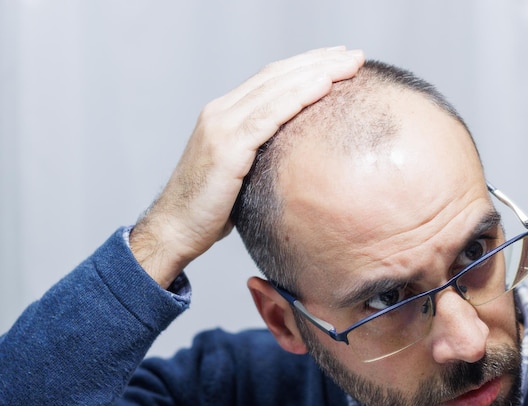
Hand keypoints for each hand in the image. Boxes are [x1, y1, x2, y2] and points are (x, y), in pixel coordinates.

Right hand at [130, 47, 364, 287]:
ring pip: (276, 89)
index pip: (270, 79)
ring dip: (316, 73)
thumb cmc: (208, 208)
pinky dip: (298, 97)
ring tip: (350, 64)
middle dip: (318, 62)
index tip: (337, 61)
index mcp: (223, 114)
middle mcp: (220, 112)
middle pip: (276, 76)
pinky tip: (324, 86)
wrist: (173, 229)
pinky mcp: (226, 148)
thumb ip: (258, 153)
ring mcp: (221, 127)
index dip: (305, 66)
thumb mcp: (236, 171)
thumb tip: (293, 155)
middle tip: (354, 55)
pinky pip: (269, 116)